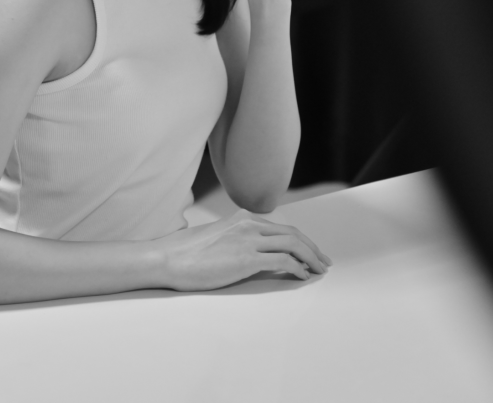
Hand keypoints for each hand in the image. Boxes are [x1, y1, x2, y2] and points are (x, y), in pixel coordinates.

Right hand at [159, 211, 331, 291]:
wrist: (169, 258)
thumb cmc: (187, 252)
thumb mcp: (218, 238)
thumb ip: (237, 239)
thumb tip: (254, 255)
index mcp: (242, 217)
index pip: (281, 228)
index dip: (301, 240)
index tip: (310, 252)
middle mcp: (248, 223)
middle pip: (292, 233)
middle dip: (312, 248)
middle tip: (323, 262)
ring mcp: (248, 239)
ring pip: (293, 244)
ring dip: (310, 258)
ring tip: (318, 270)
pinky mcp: (246, 258)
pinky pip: (283, 260)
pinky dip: (297, 267)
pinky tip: (302, 275)